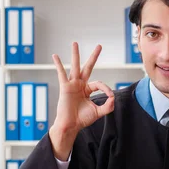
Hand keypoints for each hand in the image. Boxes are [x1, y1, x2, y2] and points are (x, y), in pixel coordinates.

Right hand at [48, 42, 114, 159]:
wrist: (71, 126)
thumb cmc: (82, 119)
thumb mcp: (99, 112)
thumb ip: (108, 106)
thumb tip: (113, 97)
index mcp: (87, 90)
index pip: (99, 84)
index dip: (106, 89)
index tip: (110, 96)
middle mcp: (80, 85)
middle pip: (88, 67)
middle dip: (94, 57)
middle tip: (99, 46)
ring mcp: (72, 85)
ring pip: (75, 67)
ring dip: (75, 54)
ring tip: (75, 43)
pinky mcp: (65, 87)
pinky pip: (61, 73)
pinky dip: (58, 65)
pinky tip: (55, 56)